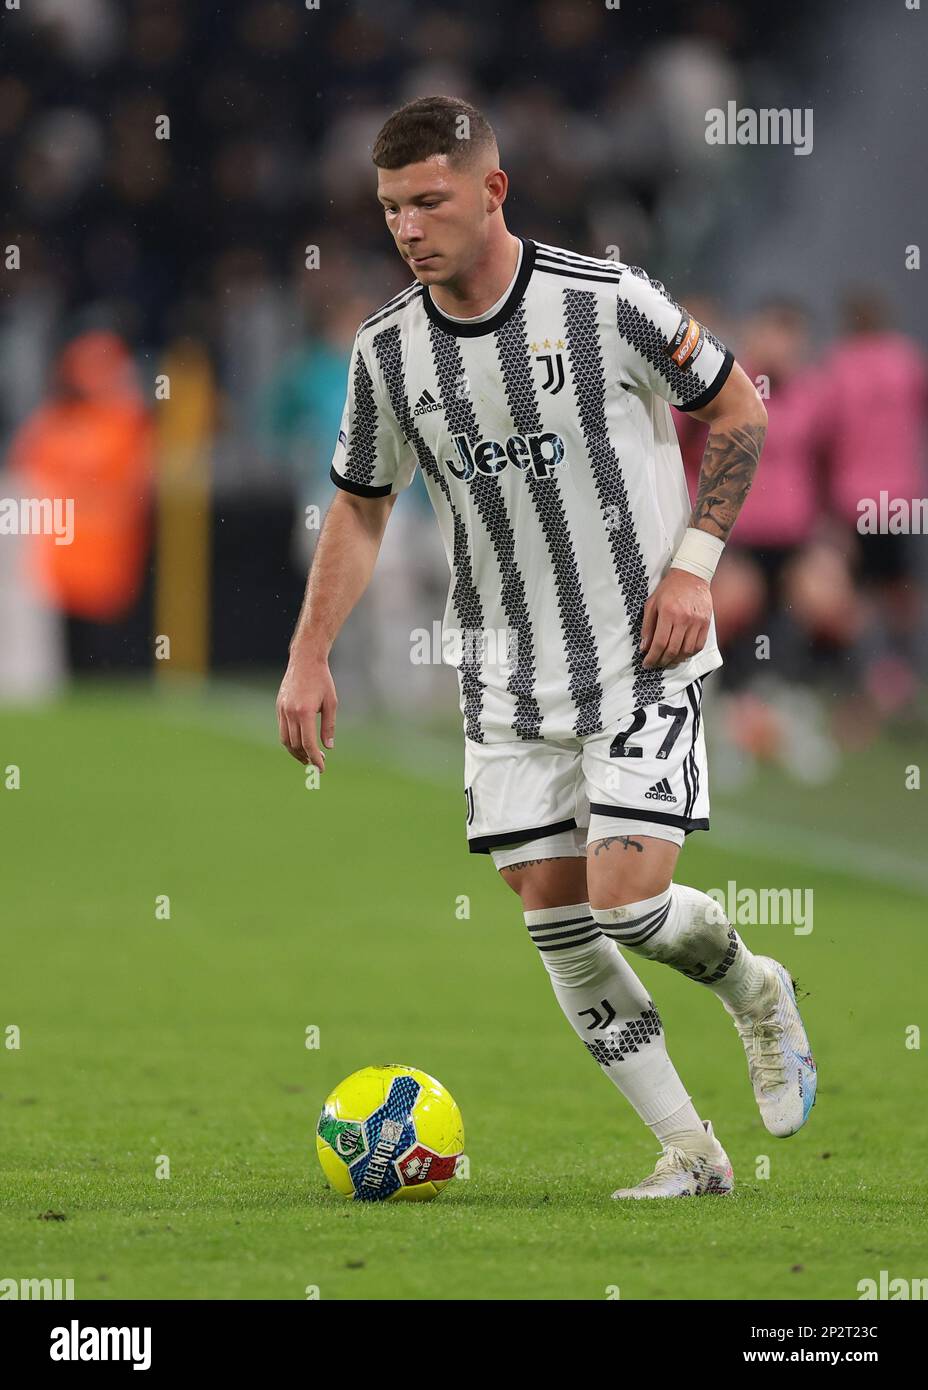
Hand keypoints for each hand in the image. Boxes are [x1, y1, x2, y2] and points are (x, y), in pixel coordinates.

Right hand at [276, 649, 337, 769]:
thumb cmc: (322, 680)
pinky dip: (289, 740)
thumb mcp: (331, 703)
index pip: (308, 743)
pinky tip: (299, 743)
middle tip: (318, 762)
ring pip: (285, 740)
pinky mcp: (279, 707)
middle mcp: (291, 713)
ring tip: (307, 757)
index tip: (322, 768)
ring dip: (296, 751)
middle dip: (306, 757)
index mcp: (305, 712)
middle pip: (296, 745)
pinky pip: (282, 730)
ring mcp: (282, 710)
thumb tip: (328, 747)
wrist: (305, 660)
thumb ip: (328, 726)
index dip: (315, 758)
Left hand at [639, 568, 711, 669]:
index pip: (660, 643)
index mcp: (668, 613)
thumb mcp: (652, 604)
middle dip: (662, 661)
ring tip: (668, 661)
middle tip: (656, 664)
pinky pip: (698, 645)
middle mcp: (684, 619)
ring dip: (676, 660)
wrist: (691, 576)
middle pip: (673, 650)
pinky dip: (689, 654)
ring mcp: (697, 622)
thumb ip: (647, 626)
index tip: (647, 664)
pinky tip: (681, 654)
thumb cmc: (669, 589)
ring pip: (686, 651)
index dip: (652, 657)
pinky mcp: (706, 623)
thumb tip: (644, 647)